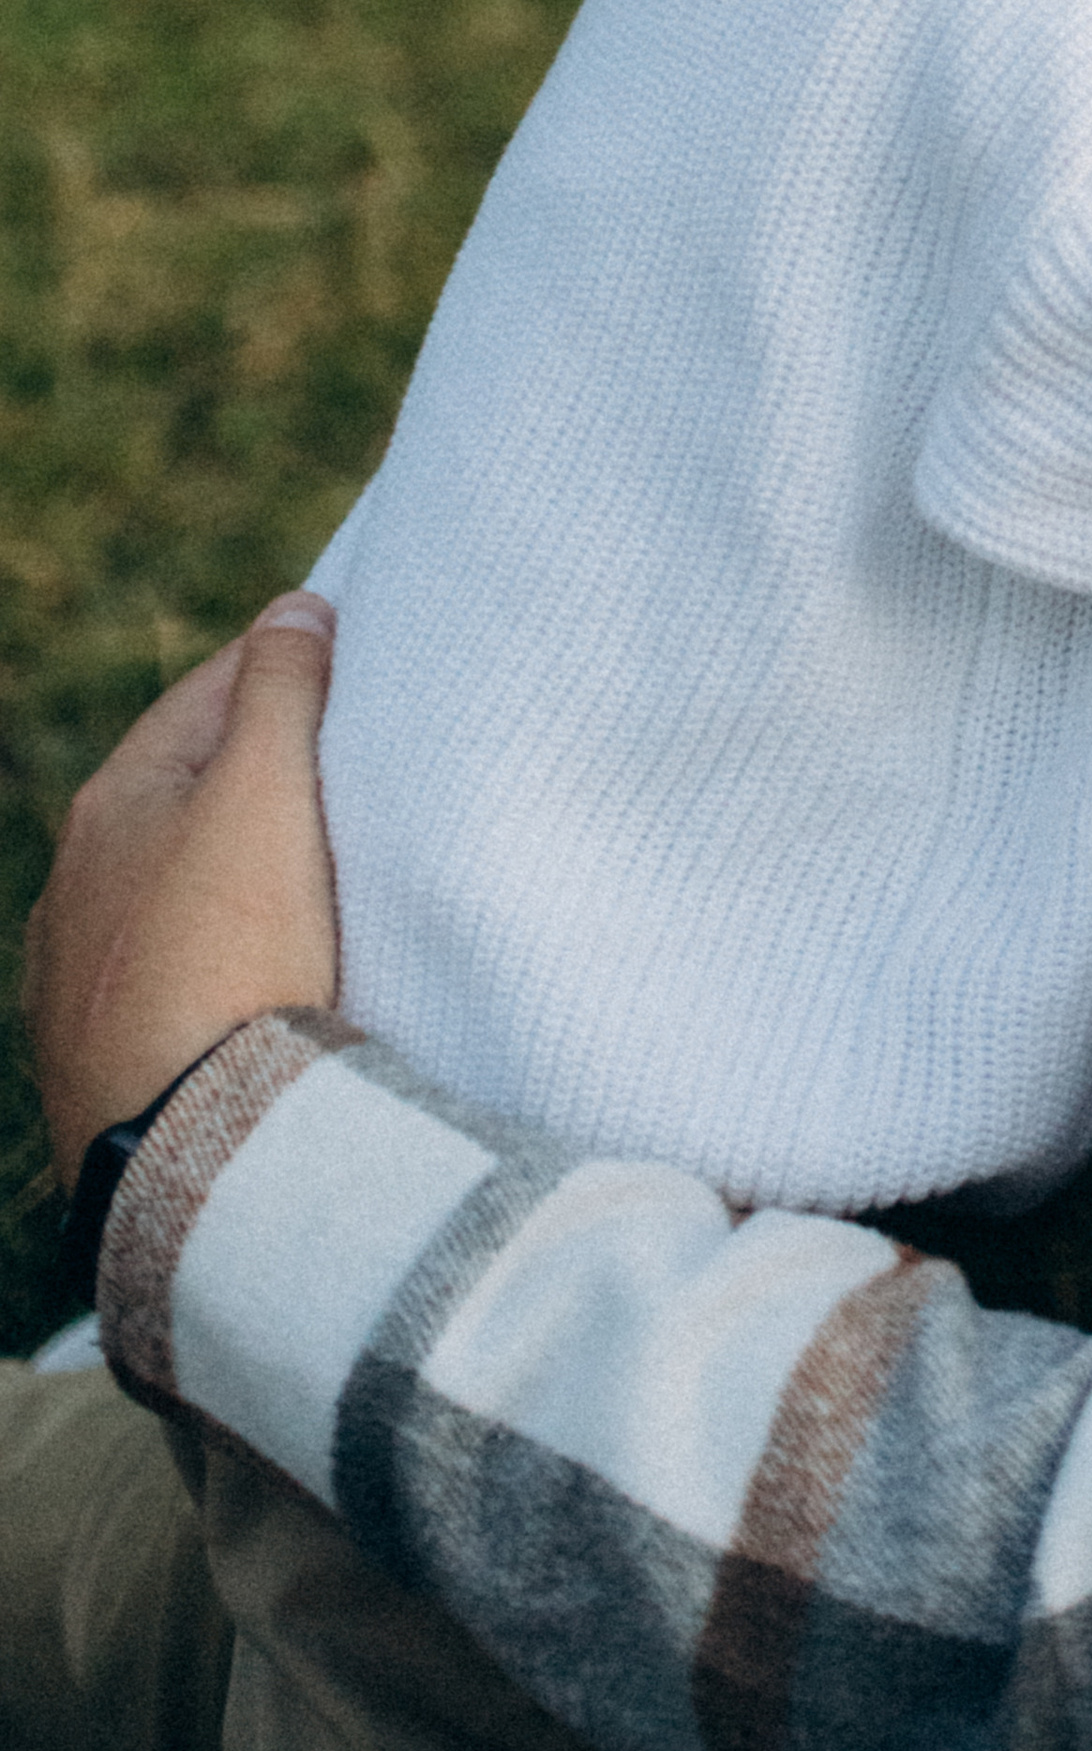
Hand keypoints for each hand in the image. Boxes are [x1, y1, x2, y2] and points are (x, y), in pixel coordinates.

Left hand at [22, 593, 341, 1185]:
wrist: (187, 1142)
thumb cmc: (231, 948)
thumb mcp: (266, 791)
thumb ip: (282, 687)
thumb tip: (293, 608)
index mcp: (110, 802)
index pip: (211, 691)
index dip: (289, 664)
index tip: (359, 660)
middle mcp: (73, 881)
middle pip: (189, 791)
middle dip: (265, 769)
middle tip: (356, 761)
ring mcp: (75, 976)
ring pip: (171, 887)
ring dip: (235, 868)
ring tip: (317, 871)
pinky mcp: (98, 1057)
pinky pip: (169, 972)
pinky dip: (218, 950)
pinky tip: (260, 967)